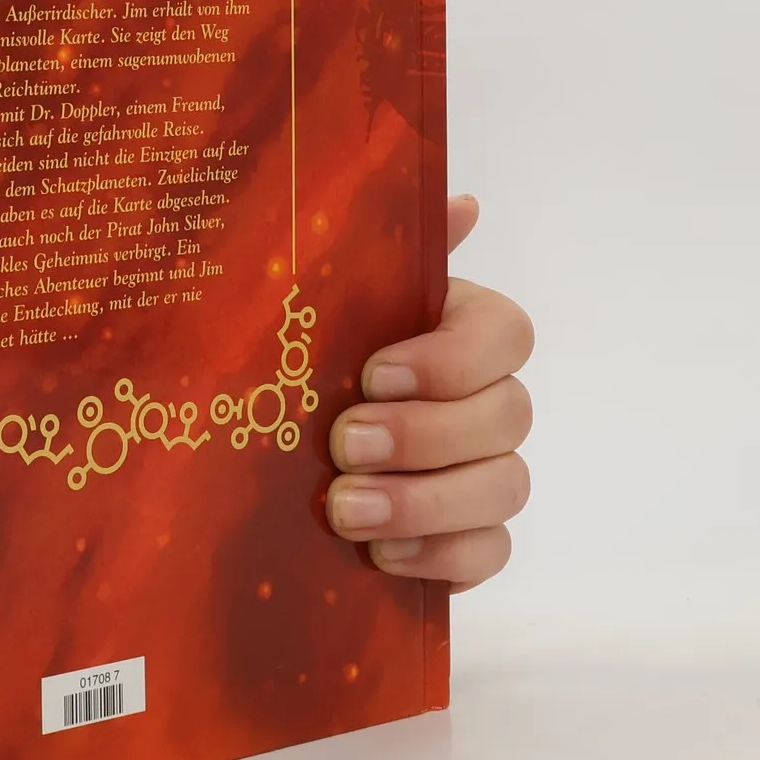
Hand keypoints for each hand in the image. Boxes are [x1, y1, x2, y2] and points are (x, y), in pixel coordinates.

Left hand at [325, 196, 531, 590]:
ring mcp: (481, 472)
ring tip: (346, 509)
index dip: (450, 358)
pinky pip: (491, 552)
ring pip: (507, 486)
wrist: (249, 457)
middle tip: (345, 445)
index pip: (506, 333)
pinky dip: (441, 557)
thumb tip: (465, 202)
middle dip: (427, 434)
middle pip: (510, 414)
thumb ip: (378, 252)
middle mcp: (482, 398)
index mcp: (454, 328)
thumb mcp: (311, 301)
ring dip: (427, 501)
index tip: (371, 374)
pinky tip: (380, 555)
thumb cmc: (286, 362)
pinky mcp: (466, 538)